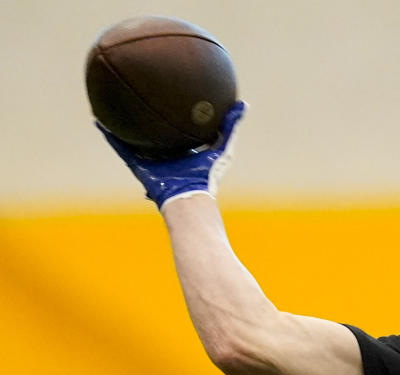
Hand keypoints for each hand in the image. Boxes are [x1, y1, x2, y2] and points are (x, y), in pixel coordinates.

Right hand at [96, 101, 245, 210]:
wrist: (189, 196)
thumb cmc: (208, 175)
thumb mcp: (223, 148)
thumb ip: (231, 126)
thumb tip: (242, 103)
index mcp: (185, 151)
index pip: (179, 130)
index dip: (175, 116)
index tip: (171, 97)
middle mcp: (167, 155)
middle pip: (156, 133)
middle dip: (150, 119)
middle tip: (141, 96)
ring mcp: (151, 160)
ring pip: (135, 140)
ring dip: (124, 125)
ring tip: (113, 105)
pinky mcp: (138, 166)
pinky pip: (121, 148)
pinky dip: (110, 136)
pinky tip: (99, 121)